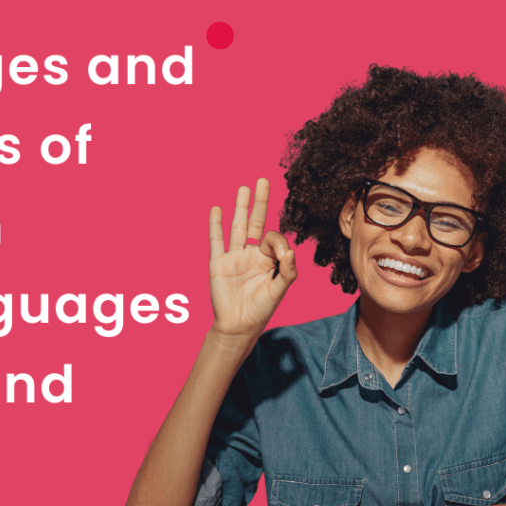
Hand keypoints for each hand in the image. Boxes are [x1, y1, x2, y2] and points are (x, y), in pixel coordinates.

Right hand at [208, 178, 296, 341]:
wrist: (238, 325)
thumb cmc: (261, 309)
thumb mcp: (279, 290)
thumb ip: (287, 271)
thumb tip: (289, 251)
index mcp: (267, 259)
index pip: (273, 238)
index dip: (277, 241)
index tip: (279, 254)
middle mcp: (250, 254)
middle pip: (256, 222)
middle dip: (260, 202)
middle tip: (263, 180)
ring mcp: (233, 256)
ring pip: (237, 226)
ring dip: (240, 207)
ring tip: (243, 188)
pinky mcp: (217, 262)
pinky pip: (216, 240)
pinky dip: (215, 225)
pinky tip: (217, 209)